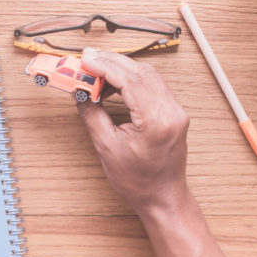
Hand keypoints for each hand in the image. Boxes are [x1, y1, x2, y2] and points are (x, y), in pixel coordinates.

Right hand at [77, 49, 190, 214]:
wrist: (162, 196)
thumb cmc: (138, 181)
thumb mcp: (107, 147)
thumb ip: (92, 114)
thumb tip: (80, 91)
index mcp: (156, 121)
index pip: (130, 79)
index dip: (105, 65)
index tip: (86, 59)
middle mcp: (171, 111)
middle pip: (140, 71)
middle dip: (111, 62)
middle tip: (86, 60)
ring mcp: (176, 110)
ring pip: (148, 74)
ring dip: (121, 68)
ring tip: (97, 72)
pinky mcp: (174, 111)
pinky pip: (153, 84)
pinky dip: (132, 78)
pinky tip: (114, 83)